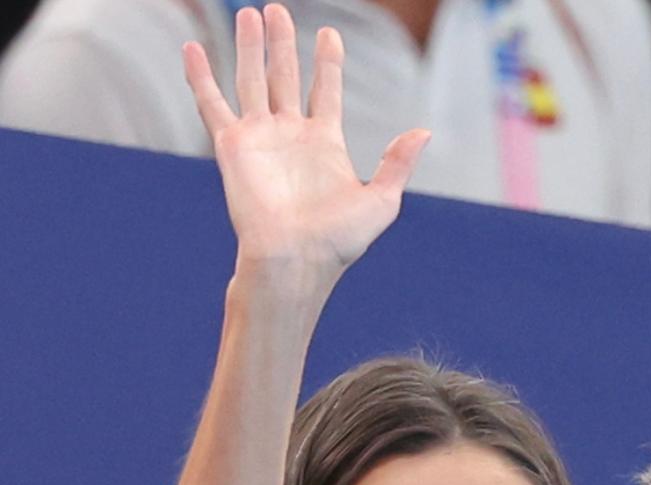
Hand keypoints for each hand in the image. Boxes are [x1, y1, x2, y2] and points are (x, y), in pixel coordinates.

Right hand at [183, 3, 428, 272]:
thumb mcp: (382, 201)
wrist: (296, 259)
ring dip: (250, 46)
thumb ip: (398, 163)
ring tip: (250, 12)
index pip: (326, 92)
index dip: (328, 63)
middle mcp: (291, 136)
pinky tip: (192, 47)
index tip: (329, 34)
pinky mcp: (232, 146)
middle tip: (278, 9)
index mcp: (325, 145)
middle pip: (285, 77)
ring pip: (251, 79)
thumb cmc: (338, 240)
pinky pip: (211, 102)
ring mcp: (260, 138)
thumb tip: (423, 132)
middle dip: (283, 44)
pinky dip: (199, 75)